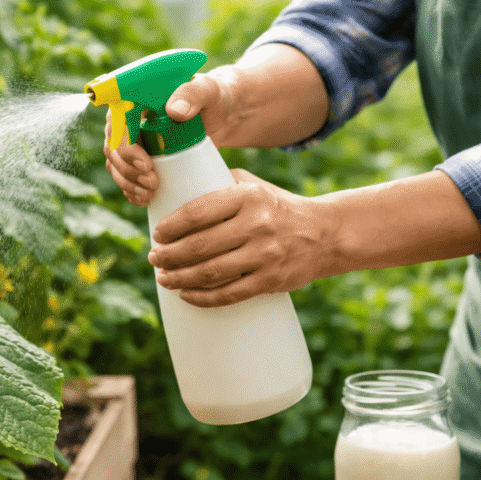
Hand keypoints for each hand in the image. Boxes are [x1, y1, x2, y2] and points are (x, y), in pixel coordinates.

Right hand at [103, 67, 236, 206]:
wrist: (222, 117)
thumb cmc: (213, 98)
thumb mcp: (207, 91)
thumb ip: (192, 94)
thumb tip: (174, 110)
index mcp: (134, 99)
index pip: (117, 124)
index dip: (126, 147)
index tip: (146, 164)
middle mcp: (127, 121)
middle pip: (114, 149)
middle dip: (128, 171)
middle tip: (153, 183)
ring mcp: (133, 142)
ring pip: (116, 166)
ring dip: (128, 183)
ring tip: (150, 194)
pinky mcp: (141, 159)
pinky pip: (126, 177)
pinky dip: (131, 190)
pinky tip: (144, 199)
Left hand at [147, 169, 337, 306]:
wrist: (326, 233)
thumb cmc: (278, 207)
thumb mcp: (253, 185)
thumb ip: (219, 182)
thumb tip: (178, 182)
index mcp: (247, 197)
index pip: (197, 212)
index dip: (171, 227)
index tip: (157, 235)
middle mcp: (256, 224)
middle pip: (198, 246)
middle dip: (168, 255)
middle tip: (154, 258)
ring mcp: (265, 255)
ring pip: (210, 272)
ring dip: (179, 278)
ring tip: (163, 277)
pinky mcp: (271, 280)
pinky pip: (229, 294)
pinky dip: (202, 297)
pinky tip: (186, 294)